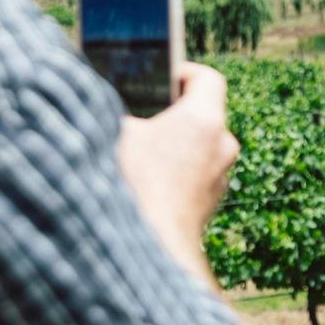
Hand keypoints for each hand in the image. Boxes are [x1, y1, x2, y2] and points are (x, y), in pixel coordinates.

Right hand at [117, 63, 240, 271]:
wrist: (155, 251)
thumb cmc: (132, 188)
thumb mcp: (114, 136)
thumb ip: (114, 111)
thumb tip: (101, 101)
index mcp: (204, 120)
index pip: (207, 79)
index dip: (181, 72)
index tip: (158, 79)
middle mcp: (223, 145)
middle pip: (202, 114)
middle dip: (171, 113)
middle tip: (139, 117)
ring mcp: (221, 176)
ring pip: (199, 147)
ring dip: (173, 146)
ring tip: (136, 153)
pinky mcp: (212, 202)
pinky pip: (196, 174)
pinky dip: (177, 172)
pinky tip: (145, 182)